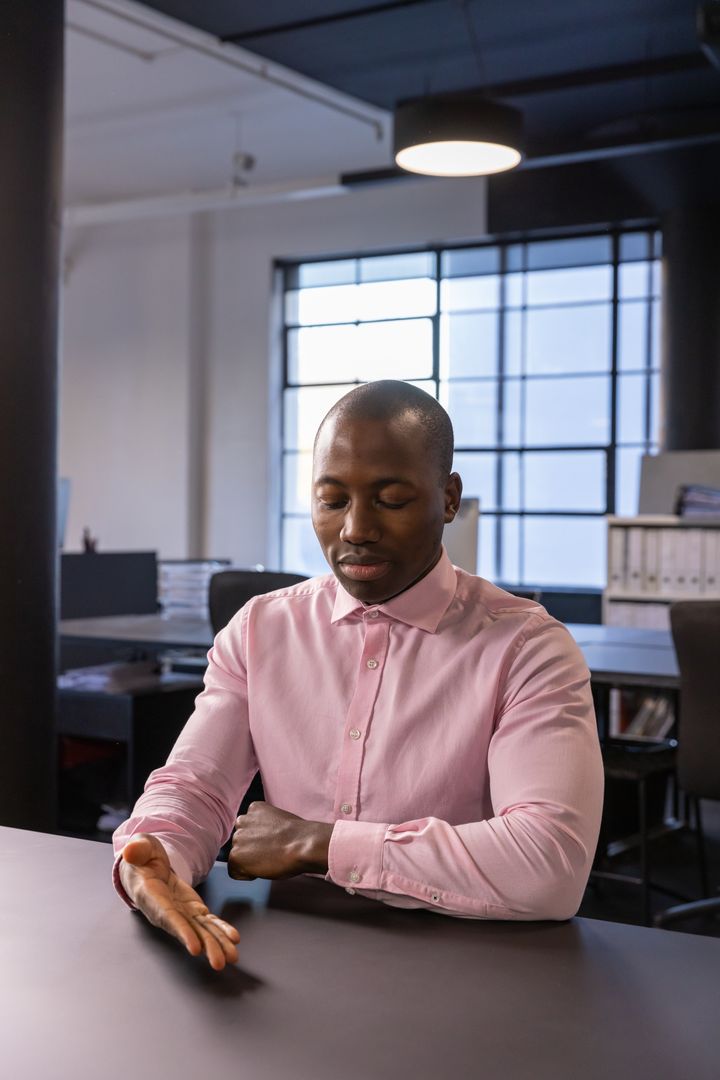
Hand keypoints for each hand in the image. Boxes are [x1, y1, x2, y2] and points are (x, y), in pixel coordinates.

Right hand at [119, 834, 239, 970]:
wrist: (145, 867)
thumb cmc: (141, 857)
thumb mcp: (139, 847)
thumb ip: (137, 850)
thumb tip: (132, 851)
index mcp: (151, 896)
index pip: (167, 916)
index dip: (181, 931)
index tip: (194, 947)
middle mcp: (166, 911)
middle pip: (187, 931)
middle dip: (205, 945)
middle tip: (219, 961)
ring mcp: (181, 912)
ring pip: (200, 930)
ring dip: (217, 944)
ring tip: (232, 956)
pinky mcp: (192, 908)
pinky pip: (208, 921)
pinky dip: (221, 929)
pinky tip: (233, 939)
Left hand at [229, 802, 332, 880]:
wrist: (302, 845)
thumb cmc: (298, 836)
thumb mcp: (279, 820)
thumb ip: (265, 825)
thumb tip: (263, 839)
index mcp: (254, 808)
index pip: (247, 827)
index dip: (259, 839)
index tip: (271, 843)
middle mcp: (242, 820)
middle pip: (240, 841)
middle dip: (251, 848)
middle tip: (270, 853)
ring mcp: (237, 838)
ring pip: (237, 855)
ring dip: (248, 860)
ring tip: (268, 860)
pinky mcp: (236, 855)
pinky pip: (234, 871)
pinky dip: (246, 874)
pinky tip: (262, 868)